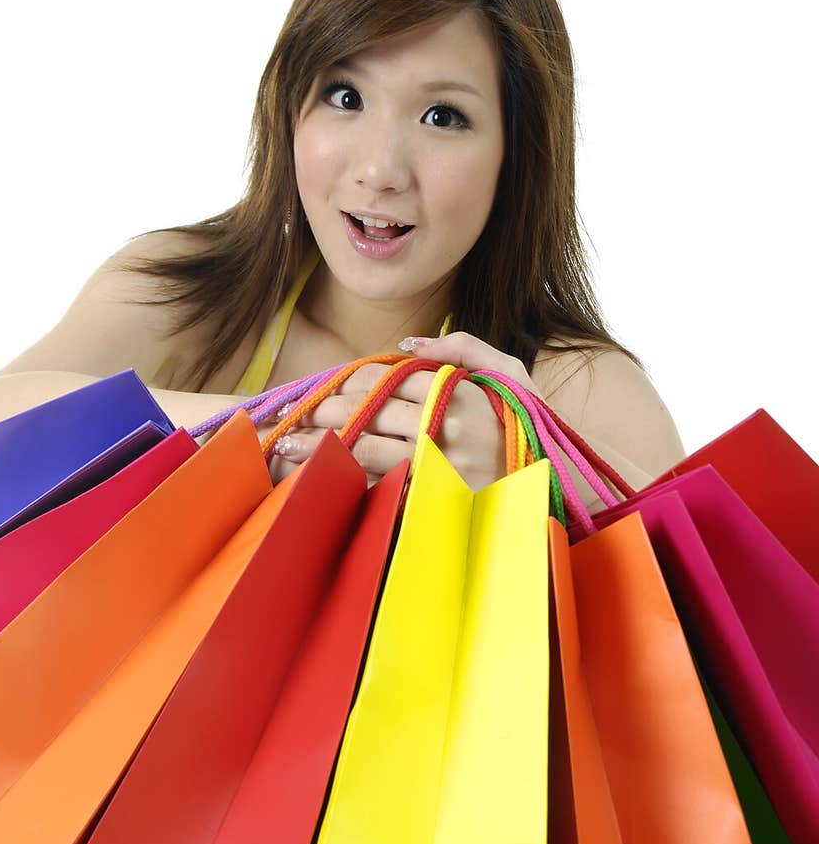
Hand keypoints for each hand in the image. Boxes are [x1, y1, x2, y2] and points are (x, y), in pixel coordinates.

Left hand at [267, 332, 540, 489]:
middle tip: (293, 415)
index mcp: (461, 391)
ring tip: (288, 447)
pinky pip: (380, 487)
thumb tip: (407, 341)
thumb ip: (465, 348)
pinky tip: (317, 479)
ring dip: (321, 447)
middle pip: (371, 410)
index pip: (391, 377)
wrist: (556, 492)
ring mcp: (439, 467)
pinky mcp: (433, 502)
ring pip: (366, 449)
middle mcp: (448, 426)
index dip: (351, 381)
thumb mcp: (512, 376)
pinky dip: (345, 482)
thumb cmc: (527, 430)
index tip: (325, 387)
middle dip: (327, 411)